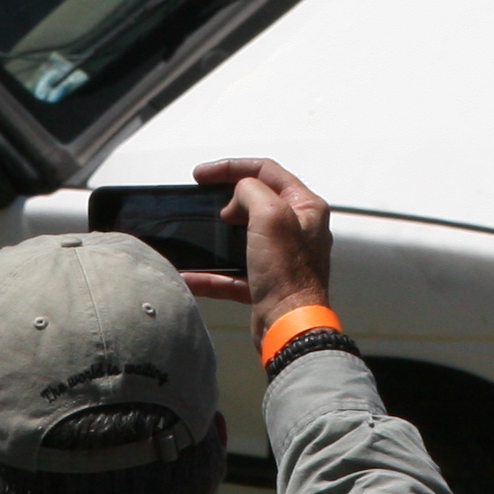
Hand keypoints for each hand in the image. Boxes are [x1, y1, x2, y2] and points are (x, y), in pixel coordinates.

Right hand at [185, 156, 331, 335]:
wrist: (289, 326)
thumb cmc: (288, 273)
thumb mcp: (270, 215)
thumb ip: (251, 191)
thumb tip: (236, 197)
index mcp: (305, 207)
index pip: (267, 171)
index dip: (232, 167)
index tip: (202, 175)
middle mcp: (296, 229)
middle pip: (255, 201)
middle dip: (226, 200)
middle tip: (205, 202)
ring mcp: (280, 257)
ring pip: (242, 237)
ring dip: (217, 236)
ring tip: (197, 234)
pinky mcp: (265, 282)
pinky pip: (232, 272)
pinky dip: (210, 273)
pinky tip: (189, 275)